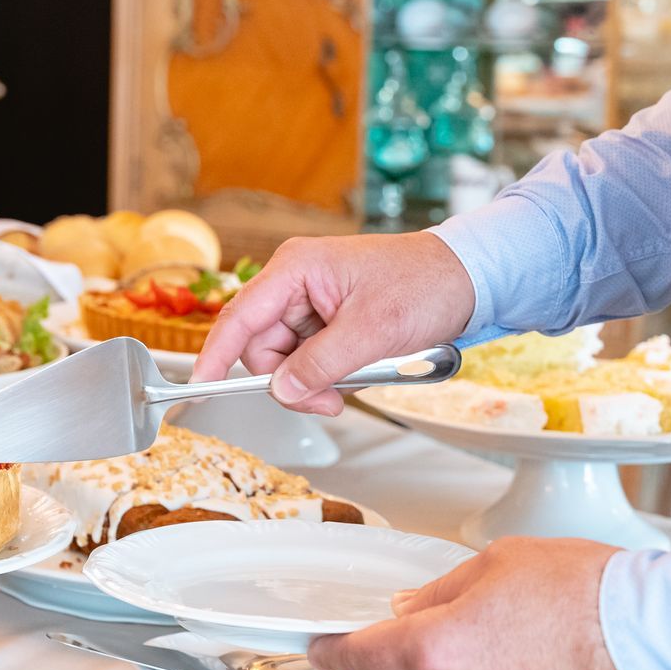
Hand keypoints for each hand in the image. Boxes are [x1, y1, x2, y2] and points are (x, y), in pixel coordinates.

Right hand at [190, 232, 475, 414]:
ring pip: (285, 359)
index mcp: (295, 269)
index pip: (239, 317)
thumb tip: (281, 390)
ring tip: (354, 383)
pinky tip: (357, 371)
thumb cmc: (425, 285)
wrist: (469, 280)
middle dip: (289, 380)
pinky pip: (308, 358)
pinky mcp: (327, 320)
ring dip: (313, 381)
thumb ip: (321, 364)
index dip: (216, 356)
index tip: (200, 388)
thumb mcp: (373, 331)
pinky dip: (328, 375)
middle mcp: (295, 283)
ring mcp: (310, 302)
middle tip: (328, 400)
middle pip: (261, 346)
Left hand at [308, 537, 661, 669]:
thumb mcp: (495, 563)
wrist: (667, 639)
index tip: (320, 645)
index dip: (330, 650)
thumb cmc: (591, 592)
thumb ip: (437, 591)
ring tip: (456, 650)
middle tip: (367, 653)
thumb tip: (407, 609)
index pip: (357, 659)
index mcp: (436, 651)